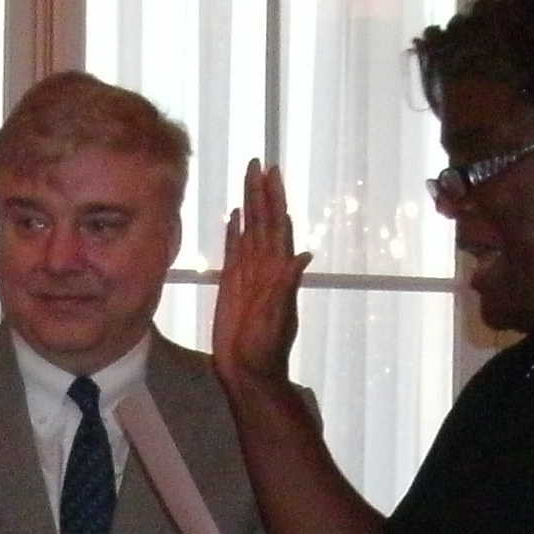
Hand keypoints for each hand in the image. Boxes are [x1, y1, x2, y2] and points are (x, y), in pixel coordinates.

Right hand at [213, 161, 307, 390]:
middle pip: (263, 219)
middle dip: (261, 191)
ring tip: (248, 177)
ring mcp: (247, 273)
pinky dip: (234, 231)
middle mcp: (264, 265)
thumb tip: (303, 255)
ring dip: (249, 203)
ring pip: (249, 229)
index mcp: (277, 269)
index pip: (278, 225)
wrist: (248, 371)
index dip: (276, 199)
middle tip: (258, 161)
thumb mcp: (279, 317)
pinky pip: (233, 250)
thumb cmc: (266, 348)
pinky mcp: (230, 283)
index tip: (273, 172)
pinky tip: (234, 215)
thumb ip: (287, 287)